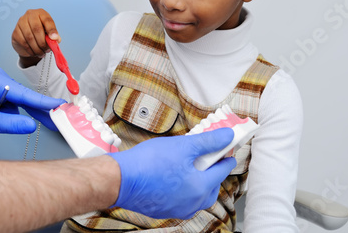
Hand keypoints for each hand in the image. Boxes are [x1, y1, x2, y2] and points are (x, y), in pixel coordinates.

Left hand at [0, 66, 65, 137]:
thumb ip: (9, 124)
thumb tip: (31, 126)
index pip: (25, 94)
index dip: (45, 102)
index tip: (62, 106)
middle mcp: (0, 79)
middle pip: (27, 97)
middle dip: (41, 110)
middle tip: (60, 120)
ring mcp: (0, 86)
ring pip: (21, 103)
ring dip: (25, 115)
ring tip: (34, 123)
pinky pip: (14, 105)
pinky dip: (18, 115)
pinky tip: (15, 121)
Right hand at [12, 8, 60, 67]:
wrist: (29, 39)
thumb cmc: (41, 34)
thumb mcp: (50, 34)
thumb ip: (54, 36)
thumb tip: (56, 39)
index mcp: (41, 13)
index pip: (47, 20)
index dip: (51, 30)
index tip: (55, 39)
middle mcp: (29, 15)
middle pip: (37, 29)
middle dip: (43, 42)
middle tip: (47, 50)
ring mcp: (20, 22)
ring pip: (29, 37)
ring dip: (37, 48)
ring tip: (42, 53)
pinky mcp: (15, 32)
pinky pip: (23, 43)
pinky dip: (30, 50)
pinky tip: (34, 53)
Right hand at [107, 128, 236, 219]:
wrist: (120, 179)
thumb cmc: (148, 163)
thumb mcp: (182, 146)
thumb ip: (208, 142)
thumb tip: (227, 136)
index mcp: (200, 188)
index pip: (222, 170)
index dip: (226, 156)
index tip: (228, 149)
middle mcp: (192, 203)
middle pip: (211, 186)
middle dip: (212, 171)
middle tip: (208, 156)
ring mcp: (177, 209)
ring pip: (196, 195)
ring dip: (198, 181)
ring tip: (190, 165)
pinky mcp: (163, 209)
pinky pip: (181, 199)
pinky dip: (183, 188)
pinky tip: (174, 176)